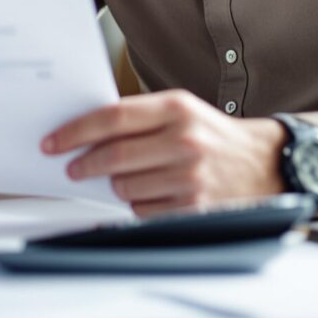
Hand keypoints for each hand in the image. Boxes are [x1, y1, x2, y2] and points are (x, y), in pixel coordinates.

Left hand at [41, 90, 287, 215]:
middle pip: (114, 155)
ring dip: (114, 185)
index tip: (53, 141)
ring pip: (125, 186)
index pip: (112, 117)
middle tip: (71, 167)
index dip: (75, 131)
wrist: (264, 164)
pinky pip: (143, 210)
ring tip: (122, 177)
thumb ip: (139, 116)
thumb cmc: (211, 135)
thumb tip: (84, 131)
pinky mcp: (194, 208)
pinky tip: (150, 192)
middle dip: (84, 163)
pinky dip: (137, 203)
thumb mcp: (181, 110)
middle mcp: (185, 141)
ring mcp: (191, 177)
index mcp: (177, 108)